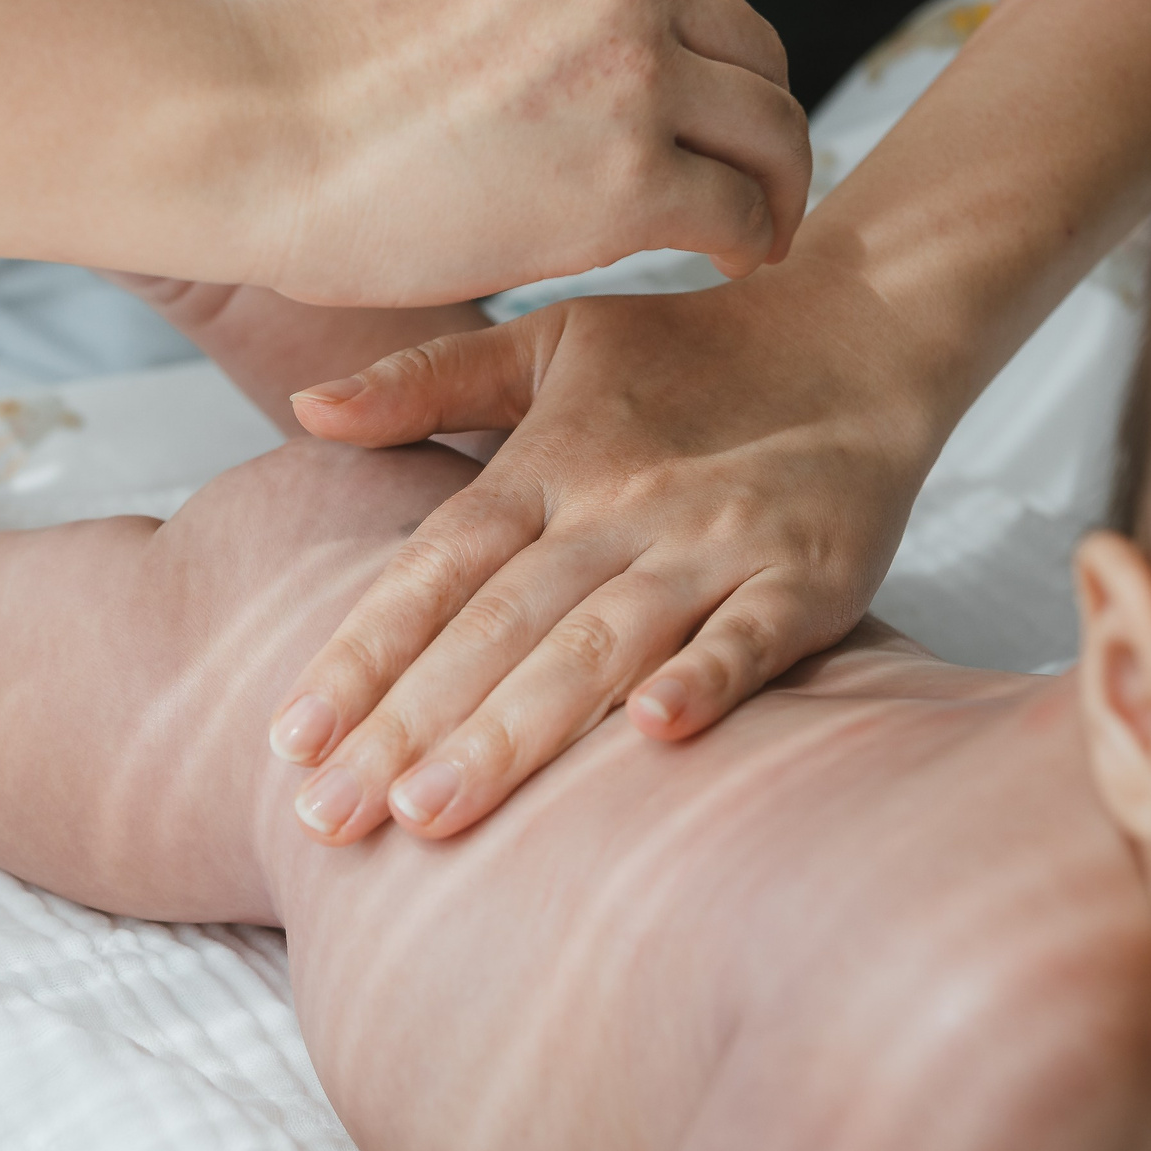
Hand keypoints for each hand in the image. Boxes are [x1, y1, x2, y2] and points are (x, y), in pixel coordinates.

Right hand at [235, 0, 810, 308]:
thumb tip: (559, 43)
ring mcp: (635, 68)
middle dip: (756, 118)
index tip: (705, 111)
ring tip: (757, 230)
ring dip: (774, 183)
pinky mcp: (634, 173)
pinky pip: (738, 207)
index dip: (713, 56)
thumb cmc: (310, 77)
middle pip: (754, 47)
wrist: (253, 134)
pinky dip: (750, 239)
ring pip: (770, 126)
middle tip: (753, 179)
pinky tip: (731, 262)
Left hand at [267, 254, 949, 842]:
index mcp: (548, 465)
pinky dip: (711, 676)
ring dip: (518, 727)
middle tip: (332, 819)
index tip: (292, 739)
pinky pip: (755, 632)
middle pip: (499, 625)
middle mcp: (620, 507)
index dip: (363, 650)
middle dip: (411, 725)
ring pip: (604, 642)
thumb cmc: (690, 355)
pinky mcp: (810, 573)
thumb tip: (306, 407)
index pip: (436, 567)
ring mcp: (716, 542)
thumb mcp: (550, 346)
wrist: (859, 332)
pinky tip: (655, 733)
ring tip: (436, 811)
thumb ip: (428, 382)